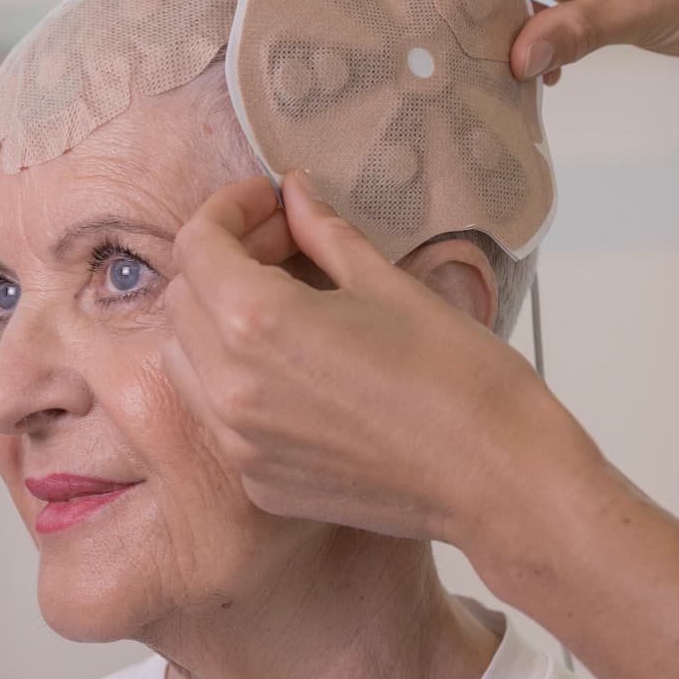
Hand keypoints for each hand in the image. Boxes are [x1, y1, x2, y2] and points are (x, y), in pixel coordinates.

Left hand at [163, 173, 595, 552]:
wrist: (497, 478)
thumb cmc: (458, 376)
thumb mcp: (390, 286)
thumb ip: (326, 235)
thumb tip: (296, 194)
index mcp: (257, 322)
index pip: (197, 244)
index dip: (228, 209)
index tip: (268, 200)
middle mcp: (230, 386)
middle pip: (182, 300)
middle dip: (222, 261)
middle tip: (283, 245)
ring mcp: (240, 443)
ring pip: (186, 361)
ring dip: (216, 323)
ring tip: (280, 307)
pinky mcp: (260, 483)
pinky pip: (220, 418)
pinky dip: (238, 383)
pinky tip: (297, 372)